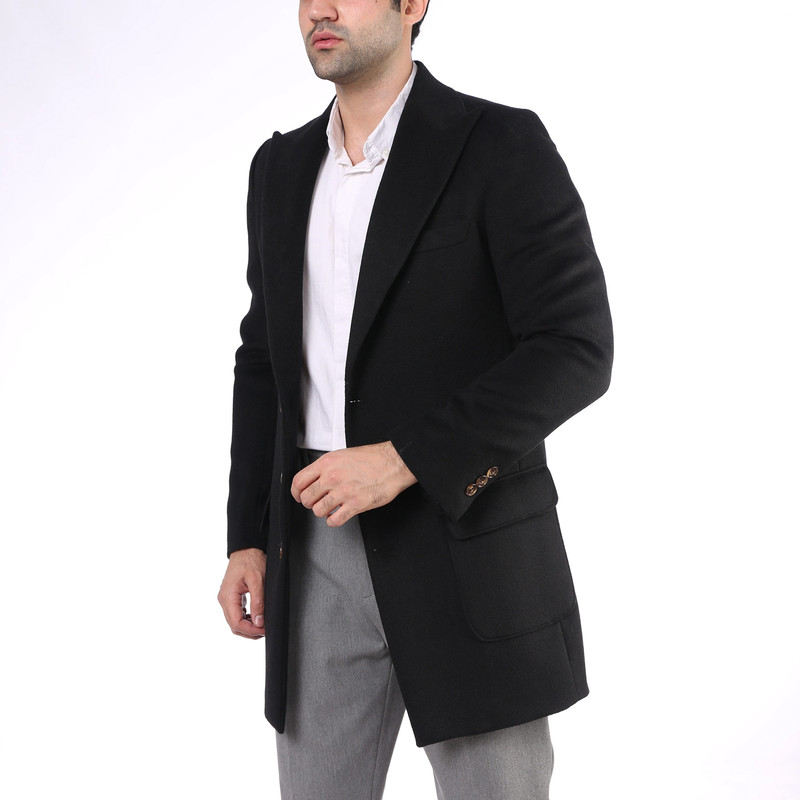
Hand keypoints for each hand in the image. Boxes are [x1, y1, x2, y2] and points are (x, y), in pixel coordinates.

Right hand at [218, 548, 266, 638]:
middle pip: (234, 626)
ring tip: (263, 626)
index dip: (251, 630)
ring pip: (234, 622)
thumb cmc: (251, 560)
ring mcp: (226, 599)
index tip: (265, 630)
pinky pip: (236, 614)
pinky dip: (246, 620)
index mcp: (228, 596)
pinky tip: (256, 618)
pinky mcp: (231, 597)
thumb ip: (258, 602)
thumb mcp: (258, 580)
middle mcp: (224, 600)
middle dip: (250, 632)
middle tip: (266, 630)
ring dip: (248, 627)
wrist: (246, 549)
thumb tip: (259, 622)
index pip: (236, 623)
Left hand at [291, 441, 416, 526]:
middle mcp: (332, 477)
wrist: (394, 463)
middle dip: (310, 503)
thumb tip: (316, 479)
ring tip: (330, 508)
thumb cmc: (373, 458)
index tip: (298, 496)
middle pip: (306, 498)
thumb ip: (327, 467)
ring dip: (322, 512)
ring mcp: (343, 491)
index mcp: (327, 463)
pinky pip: (334, 520)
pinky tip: (338, 515)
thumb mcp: (343, 455)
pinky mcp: (355, 505)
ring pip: (318, 511)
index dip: (296, 492)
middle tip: (317, 502)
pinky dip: (333, 521)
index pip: (299, 481)